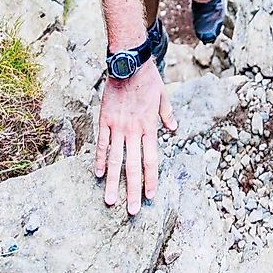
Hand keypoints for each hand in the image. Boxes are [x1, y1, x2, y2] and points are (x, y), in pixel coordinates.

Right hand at [94, 60, 177, 215]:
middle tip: (131, 211)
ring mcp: (118, 126)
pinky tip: (98, 174)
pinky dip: (100, 159)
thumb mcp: (163, 96)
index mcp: (149, 126)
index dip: (150, 179)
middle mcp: (134, 130)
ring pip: (116, 159)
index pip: (151, 159)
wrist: (128, 61)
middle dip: (133, 190)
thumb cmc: (147, 78)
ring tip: (111, 200)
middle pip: (133, 166)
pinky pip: (102, 143)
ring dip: (114, 181)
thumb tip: (174, 129)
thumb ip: (167, 115)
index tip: (150, 197)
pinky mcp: (105, 119)